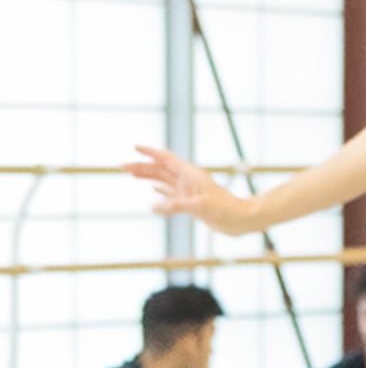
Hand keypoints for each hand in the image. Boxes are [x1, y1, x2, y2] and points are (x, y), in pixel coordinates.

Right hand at [128, 145, 257, 234]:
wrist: (242, 220)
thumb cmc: (226, 209)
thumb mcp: (200, 206)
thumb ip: (176, 205)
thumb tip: (153, 207)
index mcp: (191, 175)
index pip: (166, 159)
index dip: (150, 152)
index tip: (134, 147)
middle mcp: (188, 181)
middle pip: (161, 169)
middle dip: (141, 166)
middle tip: (121, 167)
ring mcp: (189, 192)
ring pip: (164, 180)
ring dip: (147, 177)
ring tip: (130, 174)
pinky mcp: (191, 203)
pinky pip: (171, 195)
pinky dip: (160, 191)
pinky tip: (153, 191)